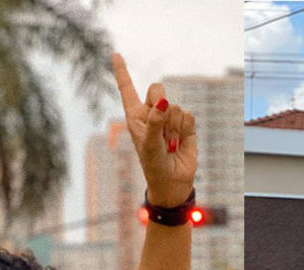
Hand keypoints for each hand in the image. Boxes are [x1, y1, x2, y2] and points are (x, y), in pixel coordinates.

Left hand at [111, 54, 195, 206]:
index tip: (115, 54)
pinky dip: (184, 130)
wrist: (172, 180)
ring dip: (173, 128)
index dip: (122, 71)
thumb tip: (164, 102)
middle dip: (161, 104)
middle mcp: (151, 112)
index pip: (127, 88)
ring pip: (175, 106)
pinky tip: (179, 143)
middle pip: (158, 89)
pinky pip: (188, 115)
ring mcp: (169, 117)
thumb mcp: (149, 144)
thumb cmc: (153, 164)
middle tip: (160, 128)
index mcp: (135, 115)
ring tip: (169, 145)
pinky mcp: (186, 124)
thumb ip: (154, 122)